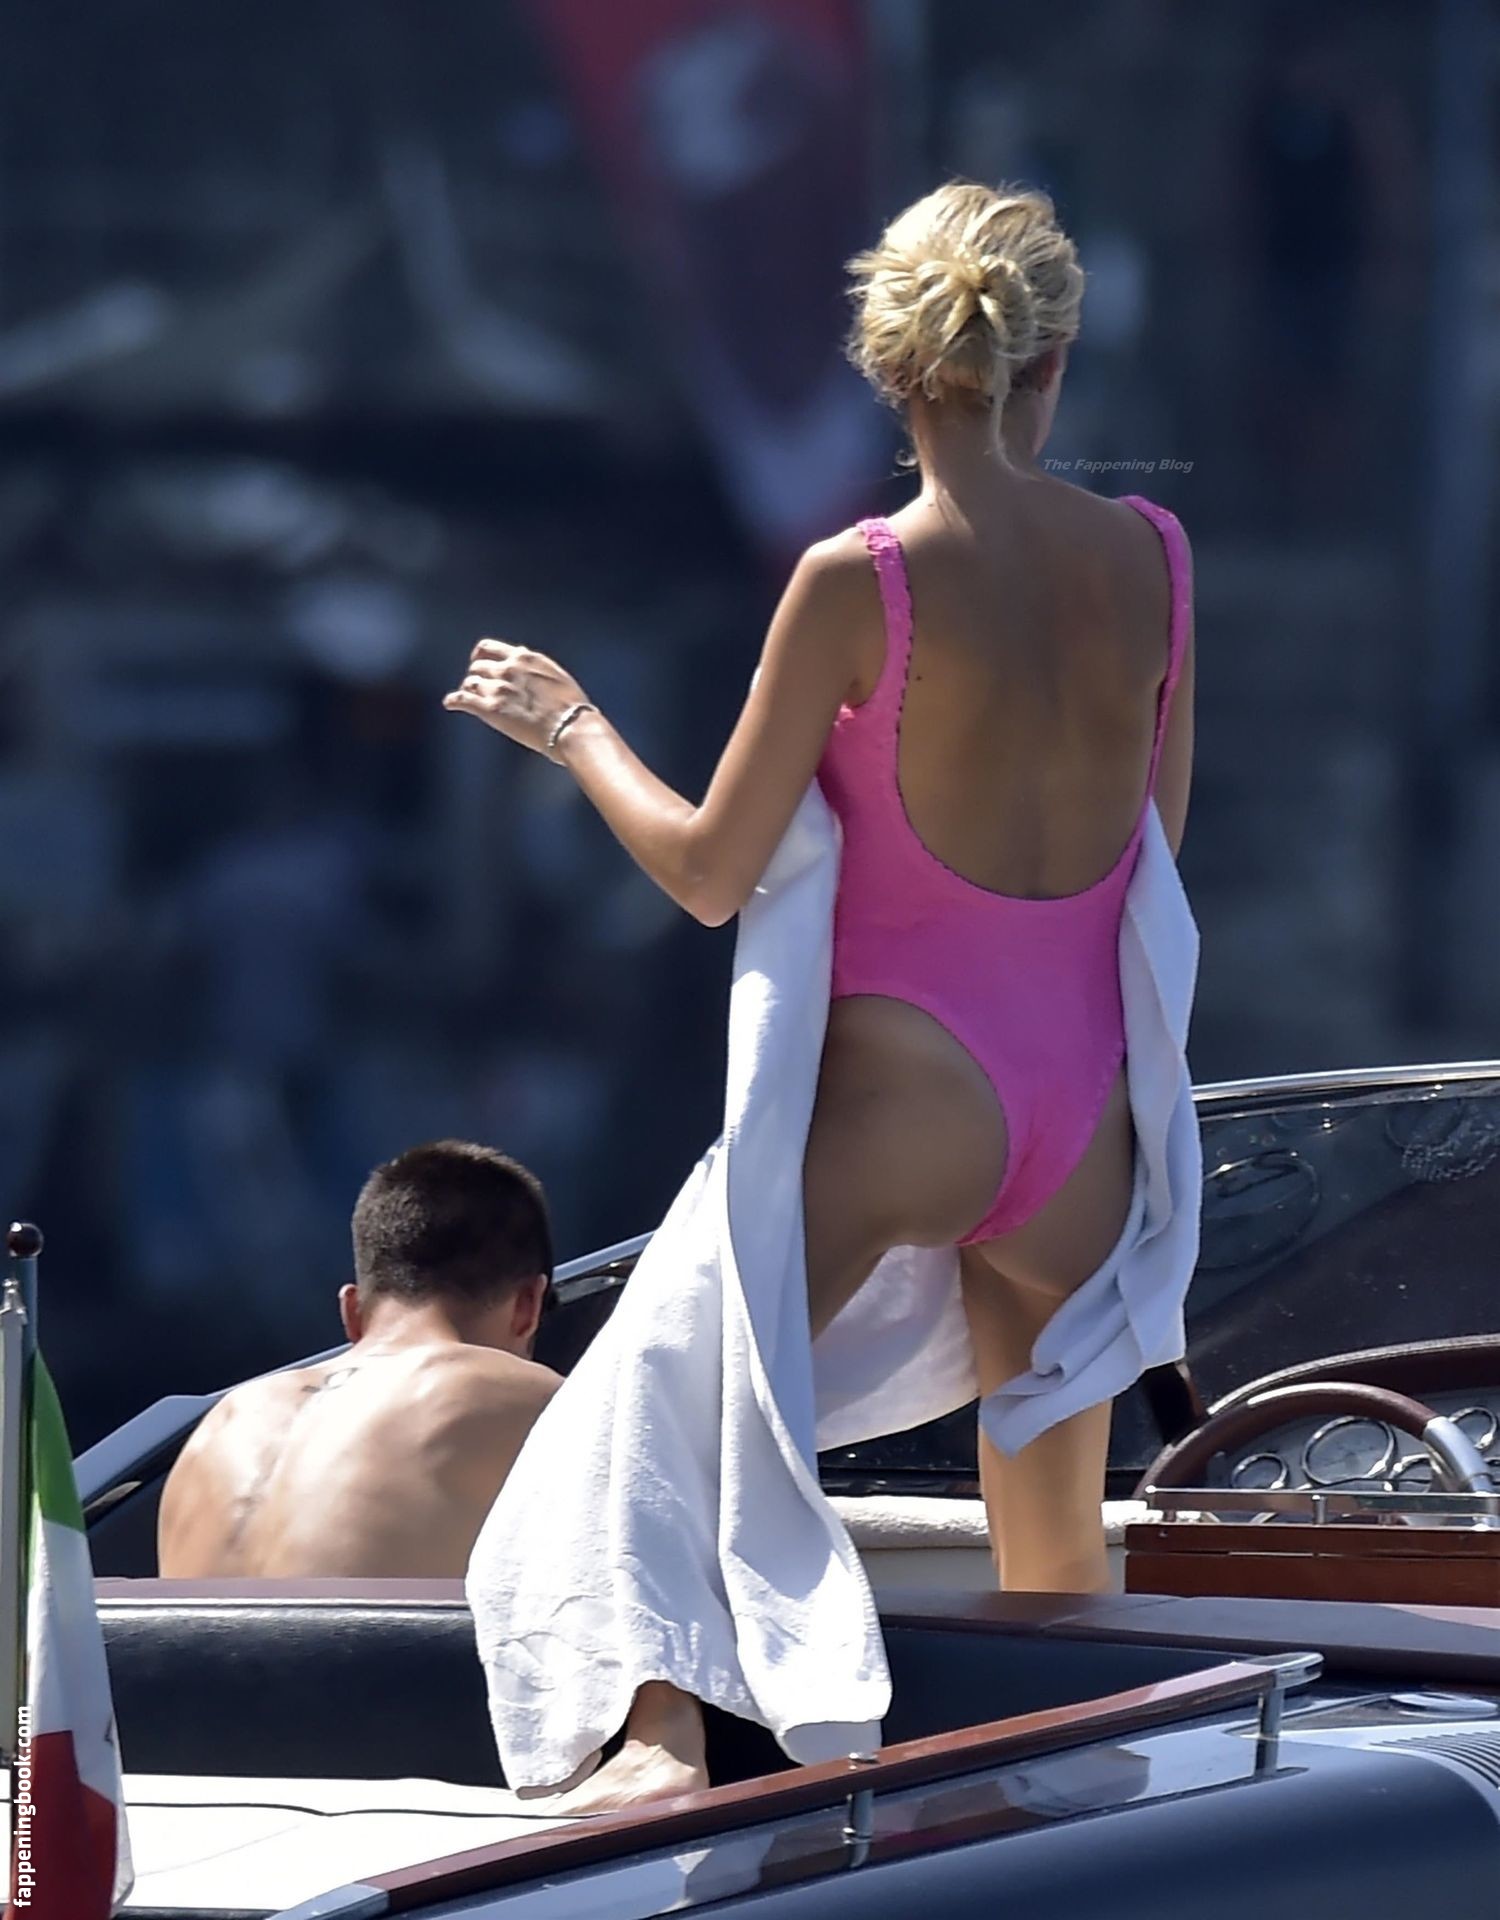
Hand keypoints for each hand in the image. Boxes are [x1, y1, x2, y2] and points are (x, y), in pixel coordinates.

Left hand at [443, 639, 589, 758]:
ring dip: (469, 691)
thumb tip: (522, 660)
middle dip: (477, 677)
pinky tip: (450, 704)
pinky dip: (454, 701)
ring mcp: (498, 689)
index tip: (478, 661)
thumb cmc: (572, 706)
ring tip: (471, 699)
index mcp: (523, 658)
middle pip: (478, 667)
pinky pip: (463, 700)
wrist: (571, 727)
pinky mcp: (491, 710)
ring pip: (470, 683)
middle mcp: (507, 669)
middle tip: (479, 688)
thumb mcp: (555, 675)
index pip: (489, 648)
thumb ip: (534, 667)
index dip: (480, 655)